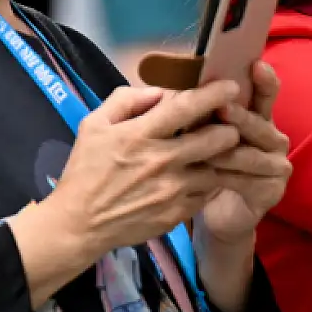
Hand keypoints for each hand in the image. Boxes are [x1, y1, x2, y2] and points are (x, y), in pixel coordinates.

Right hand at [24, 82, 244, 265]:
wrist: (79, 224)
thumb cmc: (85, 171)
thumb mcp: (93, 125)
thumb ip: (125, 100)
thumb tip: (159, 92)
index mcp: (141, 135)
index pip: (186, 107)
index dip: (214, 94)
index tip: (232, 87)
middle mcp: (162, 161)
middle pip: (215, 139)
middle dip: (229, 128)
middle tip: (230, 125)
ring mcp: (173, 190)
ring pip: (217, 169)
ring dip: (221, 159)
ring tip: (216, 154)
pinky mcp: (177, 214)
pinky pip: (207, 194)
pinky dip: (208, 184)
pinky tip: (200, 179)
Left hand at [199, 62, 292, 244]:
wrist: (217, 214)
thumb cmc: (208, 166)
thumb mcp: (202, 135)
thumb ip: (201, 111)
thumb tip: (181, 83)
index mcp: (259, 118)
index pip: (266, 93)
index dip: (264, 79)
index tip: (255, 64)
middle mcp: (273, 138)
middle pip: (260, 123)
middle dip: (241, 116)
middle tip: (223, 109)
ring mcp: (277, 165)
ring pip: (253, 154)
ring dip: (230, 152)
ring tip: (208, 152)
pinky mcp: (273, 191)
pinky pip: (249, 181)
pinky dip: (229, 177)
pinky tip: (211, 176)